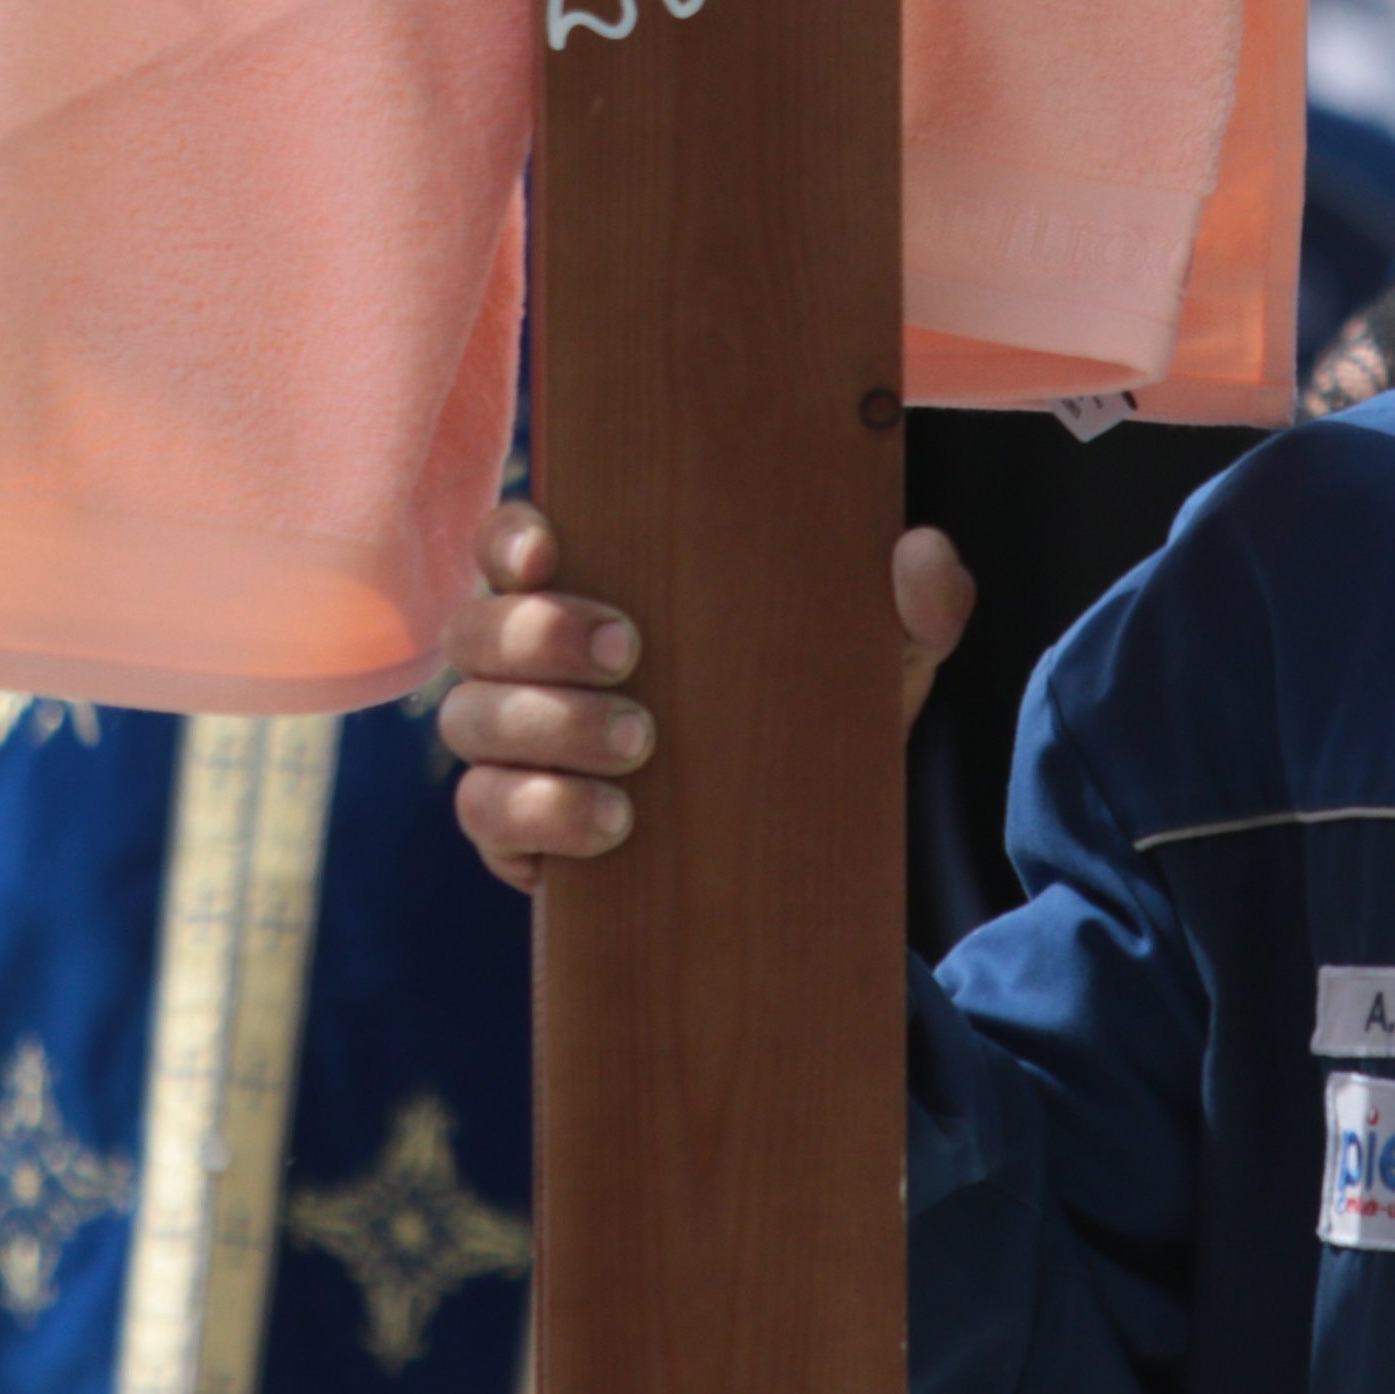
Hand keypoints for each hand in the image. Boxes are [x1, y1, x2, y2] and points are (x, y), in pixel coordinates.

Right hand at [432, 504, 973, 890]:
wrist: (798, 854)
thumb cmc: (808, 715)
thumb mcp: (876, 659)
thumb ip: (915, 602)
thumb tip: (923, 553)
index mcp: (590, 591)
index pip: (509, 544)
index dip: (509, 539)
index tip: (550, 550)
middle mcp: (528, 664)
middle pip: (476, 630)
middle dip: (538, 635)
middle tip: (630, 652)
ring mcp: (512, 749)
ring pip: (471, 721)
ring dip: (546, 725)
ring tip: (640, 747)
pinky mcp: (514, 833)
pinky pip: (484, 815)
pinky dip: (539, 813)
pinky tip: (614, 823)